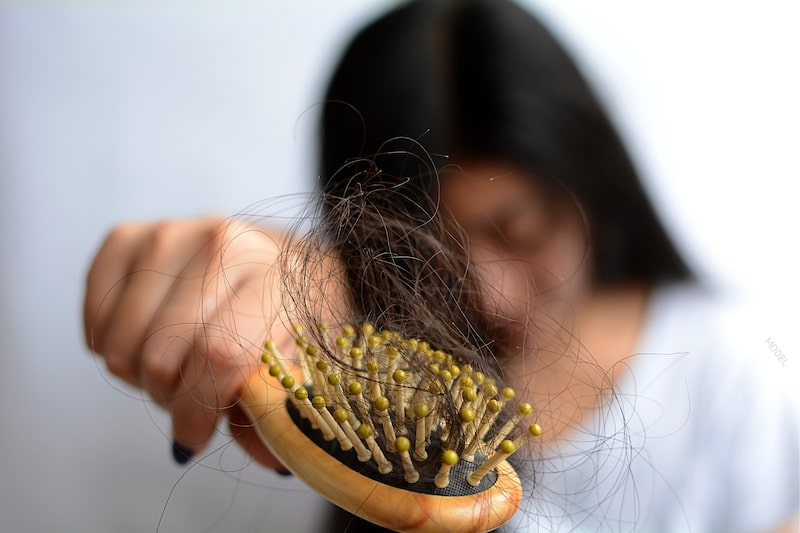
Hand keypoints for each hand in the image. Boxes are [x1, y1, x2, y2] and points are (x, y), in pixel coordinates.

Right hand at [84, 217, 290, 468]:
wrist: (266, 259)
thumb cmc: (283, 315)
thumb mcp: (297, 360)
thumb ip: (277, 411)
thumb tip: (273, 458)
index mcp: (272, 277)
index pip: (219, 354)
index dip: (197, 411)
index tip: (194, 437)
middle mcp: (220, 245)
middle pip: (160, 357)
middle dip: (171, 398)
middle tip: (192, 392)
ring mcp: (168, 235)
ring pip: (120, 347)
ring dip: (140, 374)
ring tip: (175, 361)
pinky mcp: (125, 236)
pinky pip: (95, 322)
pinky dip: (114, 345)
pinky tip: (149, 334)